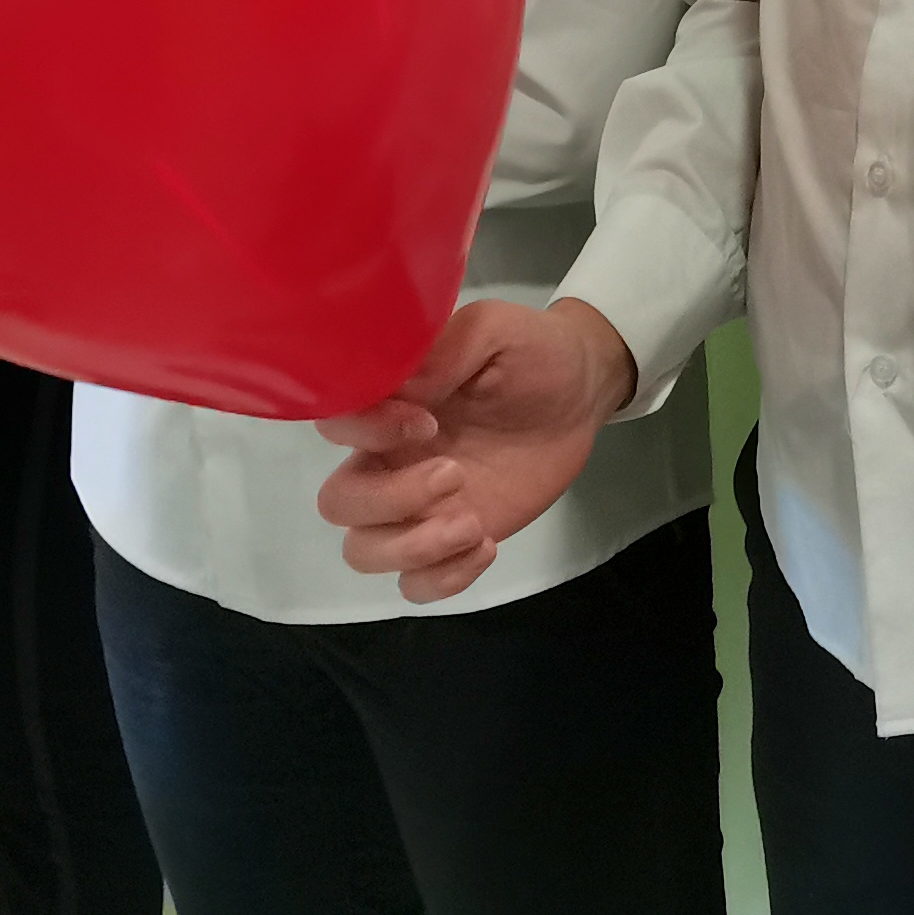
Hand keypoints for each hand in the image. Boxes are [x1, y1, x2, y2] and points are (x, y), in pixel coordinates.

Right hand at [314, 296, 636, 600]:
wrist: (579, 393)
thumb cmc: (530, 353)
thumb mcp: (493, 329)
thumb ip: (446, 350)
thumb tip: (404, 386)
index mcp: (390, 404)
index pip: (334, 426)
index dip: (366, 433)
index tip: (428, 422)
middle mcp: (389, 458)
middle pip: (339, 502)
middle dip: (390, 501)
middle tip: (456, 474)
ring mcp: (417, 506)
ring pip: (363, 551)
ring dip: (413, 548)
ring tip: (473, 523)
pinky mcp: (450, 541)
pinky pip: (414, 584)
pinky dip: (442, 579)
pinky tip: (487, 545)